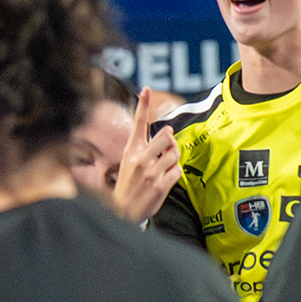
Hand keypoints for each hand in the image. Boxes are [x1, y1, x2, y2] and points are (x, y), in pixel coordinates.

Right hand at [112, 89, 180, 223]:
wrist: (122, 212)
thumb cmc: (128, 185)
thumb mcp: (129, 163)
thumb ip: (145, 148)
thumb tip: (168, 133)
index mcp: (131, 151)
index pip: (138, 124)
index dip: (143, 105)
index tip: (146, 89)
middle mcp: (140, 159)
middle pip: (167, 136)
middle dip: (171, 143)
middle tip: (166, 152)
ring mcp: (150, 172)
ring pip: (175, 153)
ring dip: (174, 159)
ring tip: (164, 168)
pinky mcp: (160, 185)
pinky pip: (177, 171)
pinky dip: (175, 174)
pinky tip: (165, 180)